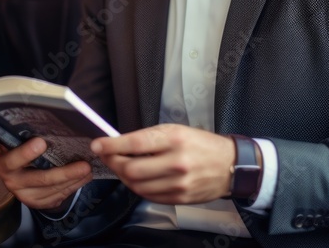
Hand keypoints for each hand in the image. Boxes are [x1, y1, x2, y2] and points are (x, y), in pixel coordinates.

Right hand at [0, 129, 92, 210]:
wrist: (30, 185)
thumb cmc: (27, 155)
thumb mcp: (19, 143)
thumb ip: (22, 131)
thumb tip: (40, 108)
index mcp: (0, 154)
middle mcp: (6, 172)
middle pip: (16, 163)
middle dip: (29, 154)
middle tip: (42, 142)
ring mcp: (20, 190)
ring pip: (44, 183)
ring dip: (67, 174)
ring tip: (84, 165)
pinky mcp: (35, 201)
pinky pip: (55, 194)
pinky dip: (73, 185)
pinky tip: (85, 176)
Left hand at [91, 124, 234, 204]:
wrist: (230, 165)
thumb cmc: (201, 144)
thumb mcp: (176, 130)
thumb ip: (148, 137)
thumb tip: (119, 143)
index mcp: (175, 139)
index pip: (135, 143)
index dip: (112, 145)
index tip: (98, 144)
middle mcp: (176, 162)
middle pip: (131, 169)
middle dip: (114, 163)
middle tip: (109, 156)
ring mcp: (178, 184)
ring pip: (136, 185)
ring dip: (123, 176)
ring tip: (123, 166)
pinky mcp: (178, 198)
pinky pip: (147, 196)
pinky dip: (137, 187)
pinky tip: (138, 178)